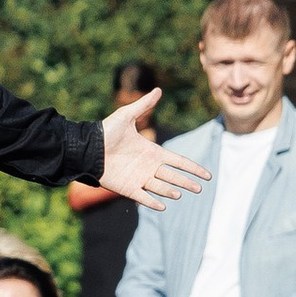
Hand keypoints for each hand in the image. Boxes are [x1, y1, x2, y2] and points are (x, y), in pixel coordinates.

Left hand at [98, 88, 209, 212]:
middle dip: (187, 183)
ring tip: (179, 194)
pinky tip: (162, 207)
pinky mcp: (128, 188)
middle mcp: (149, 167)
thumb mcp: (126, 116)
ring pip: (161, 188)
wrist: (88, 148)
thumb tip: (158, 89)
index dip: (193, 168)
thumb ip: (143, 105)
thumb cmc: (106, 132)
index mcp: (152, 152)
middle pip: (173, 177)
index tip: (207, 175)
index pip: (178, 161)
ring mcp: (139, 179)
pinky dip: (152, 203)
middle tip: (200, 188)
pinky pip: (143, 198)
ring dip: (170, 191)